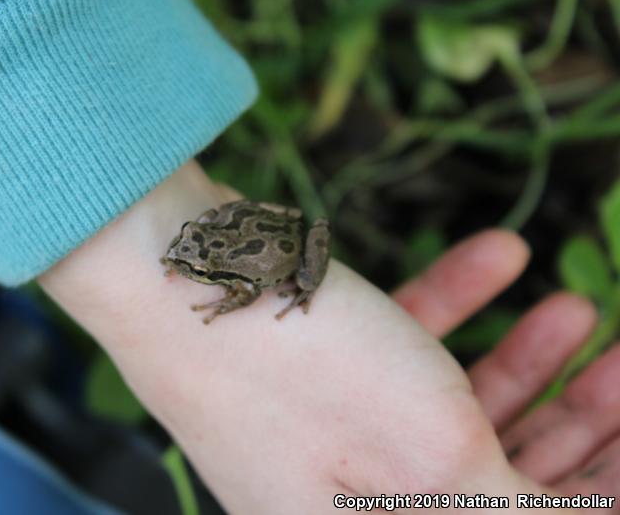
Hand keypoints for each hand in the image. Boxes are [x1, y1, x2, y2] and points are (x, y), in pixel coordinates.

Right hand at [39, 161, 602, 513]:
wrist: (166, 266)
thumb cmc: (293, 372)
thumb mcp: (432, 457)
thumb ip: (511, 504)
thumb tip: (567, 513)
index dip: (589, 488)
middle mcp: (346, 499)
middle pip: (488, 473)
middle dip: (575, 423)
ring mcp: (329, 429)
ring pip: (449, 406)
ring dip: (523, 356)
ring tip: (575, 308)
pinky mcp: (316, 367)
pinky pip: (402, 350)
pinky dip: (454, 307)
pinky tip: (500, 256)